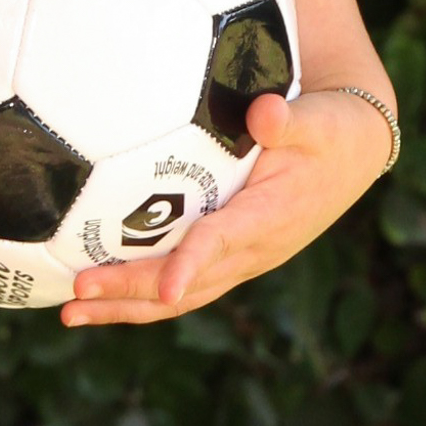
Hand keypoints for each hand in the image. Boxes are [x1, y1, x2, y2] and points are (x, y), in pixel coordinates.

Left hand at [59, 87, 392, 328]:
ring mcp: (241, 260)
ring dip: (126, 306)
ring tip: (72, 314)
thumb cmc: (329, 131)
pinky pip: (182, 285)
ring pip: (181, 296)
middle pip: (189, 284)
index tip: (165, 287)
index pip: (225, 244)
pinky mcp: (230, 257)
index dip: (194, 265)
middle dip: (132, 291)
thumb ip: (287, 119)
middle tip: (78, 291)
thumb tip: (265, 112)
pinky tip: (96, 298)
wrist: (354, 153)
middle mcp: (254, 250)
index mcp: (270, 217)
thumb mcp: (315, 119)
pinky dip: (139, 297)